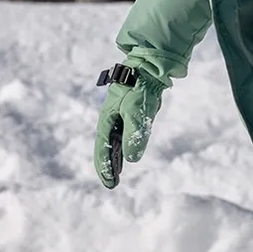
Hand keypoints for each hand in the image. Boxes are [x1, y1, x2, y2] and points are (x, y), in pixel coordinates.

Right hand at [94, 68, 163, 188]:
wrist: (150, 67)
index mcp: (107, 119)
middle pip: (107, 147)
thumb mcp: (135, 112)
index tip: (109, 182)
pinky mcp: (133, 113)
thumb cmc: (139, 87)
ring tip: (117, 175)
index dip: (104, 166)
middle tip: (112, 184)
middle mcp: (111, 119)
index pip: (102, 147)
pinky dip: (126, 147)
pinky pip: (126, 135)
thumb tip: (131, 159)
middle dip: (108, 166)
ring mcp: (121, 116)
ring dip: (116, 158)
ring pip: (116, 142)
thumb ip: (134, 135)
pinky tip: (128, 155)